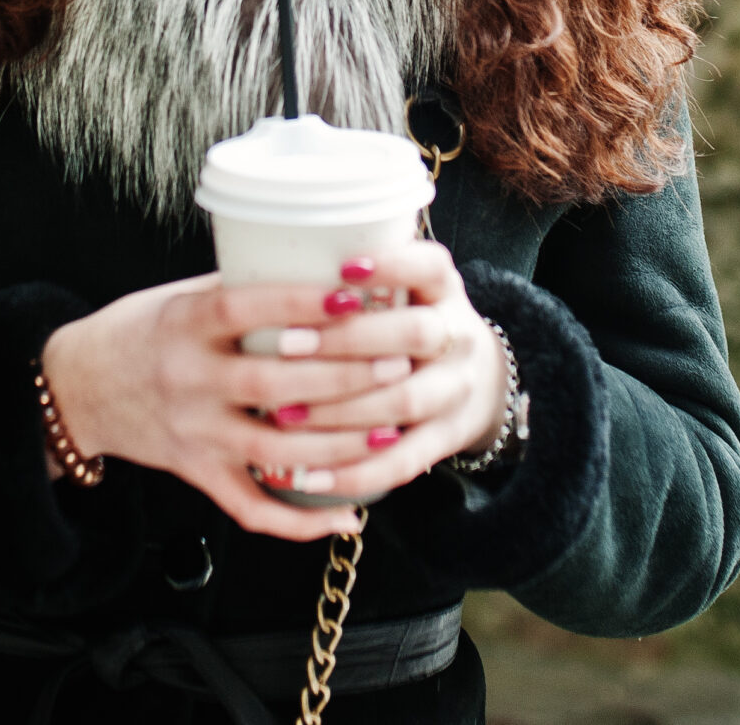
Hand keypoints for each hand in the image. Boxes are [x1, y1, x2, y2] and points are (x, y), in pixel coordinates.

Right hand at [38, 272, 419, 541]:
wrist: (77, 388)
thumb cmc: (140, 330)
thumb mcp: (180, 297)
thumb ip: (242, 291)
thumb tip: (325, 269)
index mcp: (184, 324)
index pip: (245, 310)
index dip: (301, 304)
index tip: (355, 297)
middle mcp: (188, 380)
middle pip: (275, 383)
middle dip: (345, 376)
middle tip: (399, 363)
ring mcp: (193, 432)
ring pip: (276, 449)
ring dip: (341, 446)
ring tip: (392, 433)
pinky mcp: (196, 473)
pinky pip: (252, 507)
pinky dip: (302, 520)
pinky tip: (350, 514)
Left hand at [270, 240, 509, 501]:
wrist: (476, 378)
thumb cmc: (408, 322)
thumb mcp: (401, 289)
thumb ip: (352, 281)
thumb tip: (264, 261)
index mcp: (442, 289)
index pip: (429, 266)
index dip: (391, 266)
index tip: (342, 268)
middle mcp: (458, 336)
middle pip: (414, 333)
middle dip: (348, 340)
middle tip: (285, 345)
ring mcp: (456, 390)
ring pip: (405, 400)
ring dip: (342, 409)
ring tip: (284, 414)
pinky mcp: (446, 439)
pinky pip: (403, 462)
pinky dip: (357, 472)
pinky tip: (313, 478)